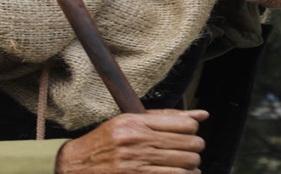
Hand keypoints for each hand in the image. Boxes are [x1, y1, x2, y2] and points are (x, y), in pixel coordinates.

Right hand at [55, 109, 208, 172]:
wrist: (77, 165)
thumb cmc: (106, 142)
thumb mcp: (129, 121)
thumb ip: (166, 118)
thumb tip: (202, 115)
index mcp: (136, 122)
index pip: (184, 124)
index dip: (192, 130)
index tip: (189, 134)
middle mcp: (137, 141)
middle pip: (189, 144)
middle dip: (195, 149)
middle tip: (192, 151)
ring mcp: (136, 164)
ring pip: (185, 164)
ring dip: (192, 166)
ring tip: (190, 165)